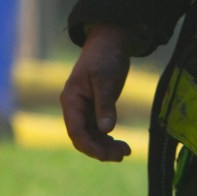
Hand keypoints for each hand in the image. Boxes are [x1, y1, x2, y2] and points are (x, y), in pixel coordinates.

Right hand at [60, 24, 131, 161]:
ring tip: (125, 152)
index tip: (105, 155)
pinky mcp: (95, 108)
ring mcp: (85, 109)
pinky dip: (109, 138)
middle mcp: (75, 108)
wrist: (110, 40)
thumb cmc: (105, 55)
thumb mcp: (106, 78)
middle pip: (83, 137)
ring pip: (92, 136)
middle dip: (100, 149)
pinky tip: (122, 145)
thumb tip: (107, 130)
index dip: (89, 146)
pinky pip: (99, 130)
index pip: (76, 131)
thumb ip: (105, 104)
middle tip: (122, 155)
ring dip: (106, 146)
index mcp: (71, 100)